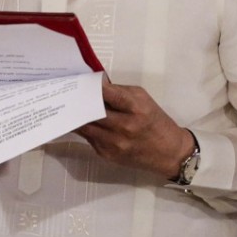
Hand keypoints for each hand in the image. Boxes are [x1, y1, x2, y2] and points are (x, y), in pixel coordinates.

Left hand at [74, 82, 195, 178]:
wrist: (171, 154)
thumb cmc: (156, 122)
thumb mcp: (144, 100)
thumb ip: (119, 91)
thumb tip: (96, 85)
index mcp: (136, 109)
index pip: (108, 94)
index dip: (92, 87)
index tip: (81, 81)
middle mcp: (125, 126)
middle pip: (91, 111)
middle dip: (77, 102)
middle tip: (66, 94)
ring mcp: (115, 143)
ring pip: (84, 127)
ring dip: (74, 116)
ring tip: (66, 106)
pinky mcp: (108, 154)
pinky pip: (88, 138)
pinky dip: (83, 129)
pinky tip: (77, 121)